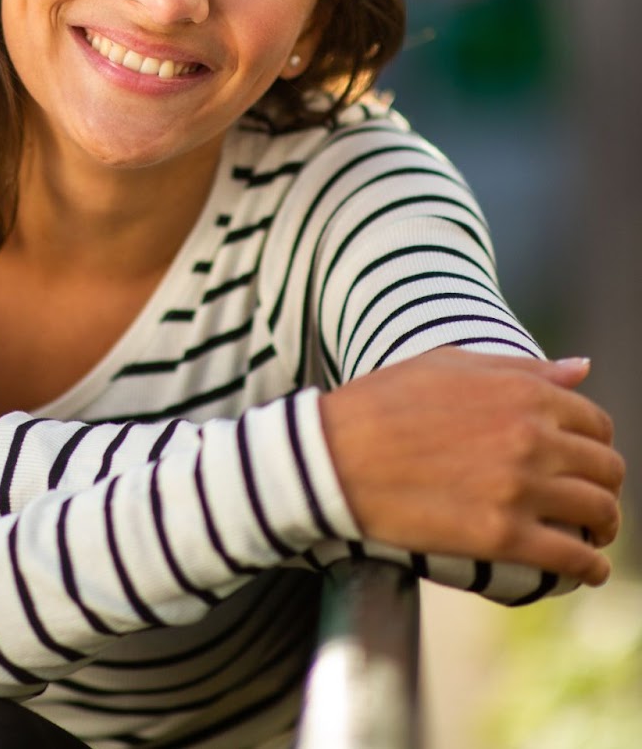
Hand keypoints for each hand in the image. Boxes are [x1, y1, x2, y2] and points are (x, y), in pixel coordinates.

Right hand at [320, 349, 624, 585]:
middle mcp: (532, 438)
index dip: (595, 445)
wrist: (330, 457)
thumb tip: (582, 368)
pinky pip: (572, 556)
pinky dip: (591, 567)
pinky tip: (588, 570)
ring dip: (605, 528)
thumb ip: (520, 367)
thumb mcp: (447, 365)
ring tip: (593, 537)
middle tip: (591, 502)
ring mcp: (519, 488)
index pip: (595, 424)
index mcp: (523, 394)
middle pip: (605, 470)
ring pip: (598, 513)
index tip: (582, 463)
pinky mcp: (501, 535)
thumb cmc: (380, 404)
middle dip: (605, 487)